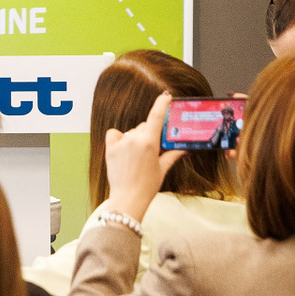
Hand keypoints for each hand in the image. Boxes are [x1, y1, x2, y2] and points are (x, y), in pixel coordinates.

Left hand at [102, 92, 181, 222]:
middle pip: (144, 126)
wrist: (128, 198)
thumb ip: (173, 154)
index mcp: (149, 143)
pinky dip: (119, 137)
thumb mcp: (163, 168)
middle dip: (150, 134)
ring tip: (137, 157)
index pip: (156, 116)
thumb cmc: (147, 186)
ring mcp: (120, 144)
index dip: (161, 104)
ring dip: (135, 138)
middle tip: (152, 149)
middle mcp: (134, 140)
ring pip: (131, 132)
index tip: (166, 96)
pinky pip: (114, 134)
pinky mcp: (109, 149)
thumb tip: (184, 148)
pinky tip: (123, 148)